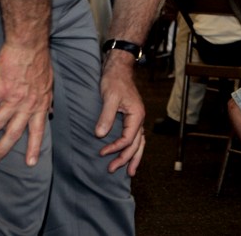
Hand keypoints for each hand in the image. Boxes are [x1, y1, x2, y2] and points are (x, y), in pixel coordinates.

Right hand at [0, 43, 53, 166]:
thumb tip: (48, 112)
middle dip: (3, 148)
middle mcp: (28, 104)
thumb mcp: (49, 84)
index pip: (38, 130)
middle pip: (14, 132)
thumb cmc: (40, 62)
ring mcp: (14, 97)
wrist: (31, 45)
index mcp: (40, 104)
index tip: (31, 163)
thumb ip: (46, 100)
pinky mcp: (1, 88)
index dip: (34, 147)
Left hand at [96, 52, 146, 175]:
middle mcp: (140, 119)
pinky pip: (135, 137)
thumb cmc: (114, 81)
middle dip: (125, 159)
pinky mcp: (132, 118)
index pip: (128, 139)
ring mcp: (137, 119)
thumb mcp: (109, 97)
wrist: (118, 69)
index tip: (101, 153)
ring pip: (139, 143)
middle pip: (136, 144)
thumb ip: (106, 116)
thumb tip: (100, 135)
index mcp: (137, 115)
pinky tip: (128, 154)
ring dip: (134, 157)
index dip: (115, 148)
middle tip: (111, 170)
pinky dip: (133, 148)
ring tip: (130, 172)